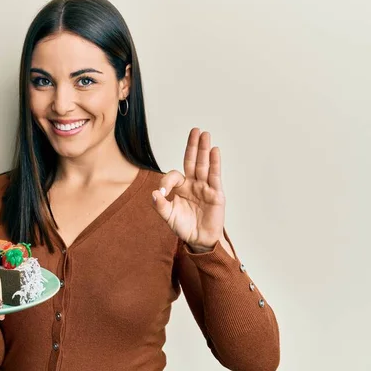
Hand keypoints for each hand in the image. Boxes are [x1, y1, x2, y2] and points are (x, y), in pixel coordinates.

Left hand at [152, 128, 232, 255]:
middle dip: (193, 146)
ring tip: (205, 134)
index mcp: (181, 188)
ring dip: (204, 149)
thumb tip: (154, 193)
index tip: (162, 192)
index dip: (167, 181)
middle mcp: (193, 184)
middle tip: (195, 130)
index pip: (174, 175)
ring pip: (204, 165)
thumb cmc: (184, 227)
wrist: (199, 240)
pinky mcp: (216, 194)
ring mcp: (205, 187)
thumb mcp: (168, 217)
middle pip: (192, 161)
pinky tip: (214, 150)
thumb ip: (160, 205)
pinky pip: (215, 176)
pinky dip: (215, 163)